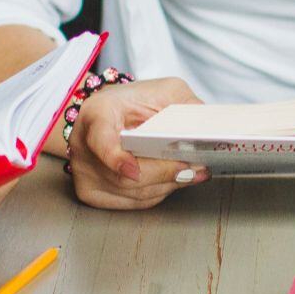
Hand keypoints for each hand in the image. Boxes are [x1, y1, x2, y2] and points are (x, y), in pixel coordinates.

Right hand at [68, 77, 207, 210]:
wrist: (112, 115)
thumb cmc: (136, 102)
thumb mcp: (164, 91)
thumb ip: (186, 107)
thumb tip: (211, 129)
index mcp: (97, 113)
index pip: (101, 141)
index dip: (116, 159)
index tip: (132, 170)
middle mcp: (83, 145)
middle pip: (126, 177)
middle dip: (166, 173)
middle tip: (194, 167)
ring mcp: (84, 172)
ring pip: (133, 193)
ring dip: (167, 185)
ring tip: (192, 172)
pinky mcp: (90, 192)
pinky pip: (131, 202)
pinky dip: (156, 193)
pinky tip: (171, 180)